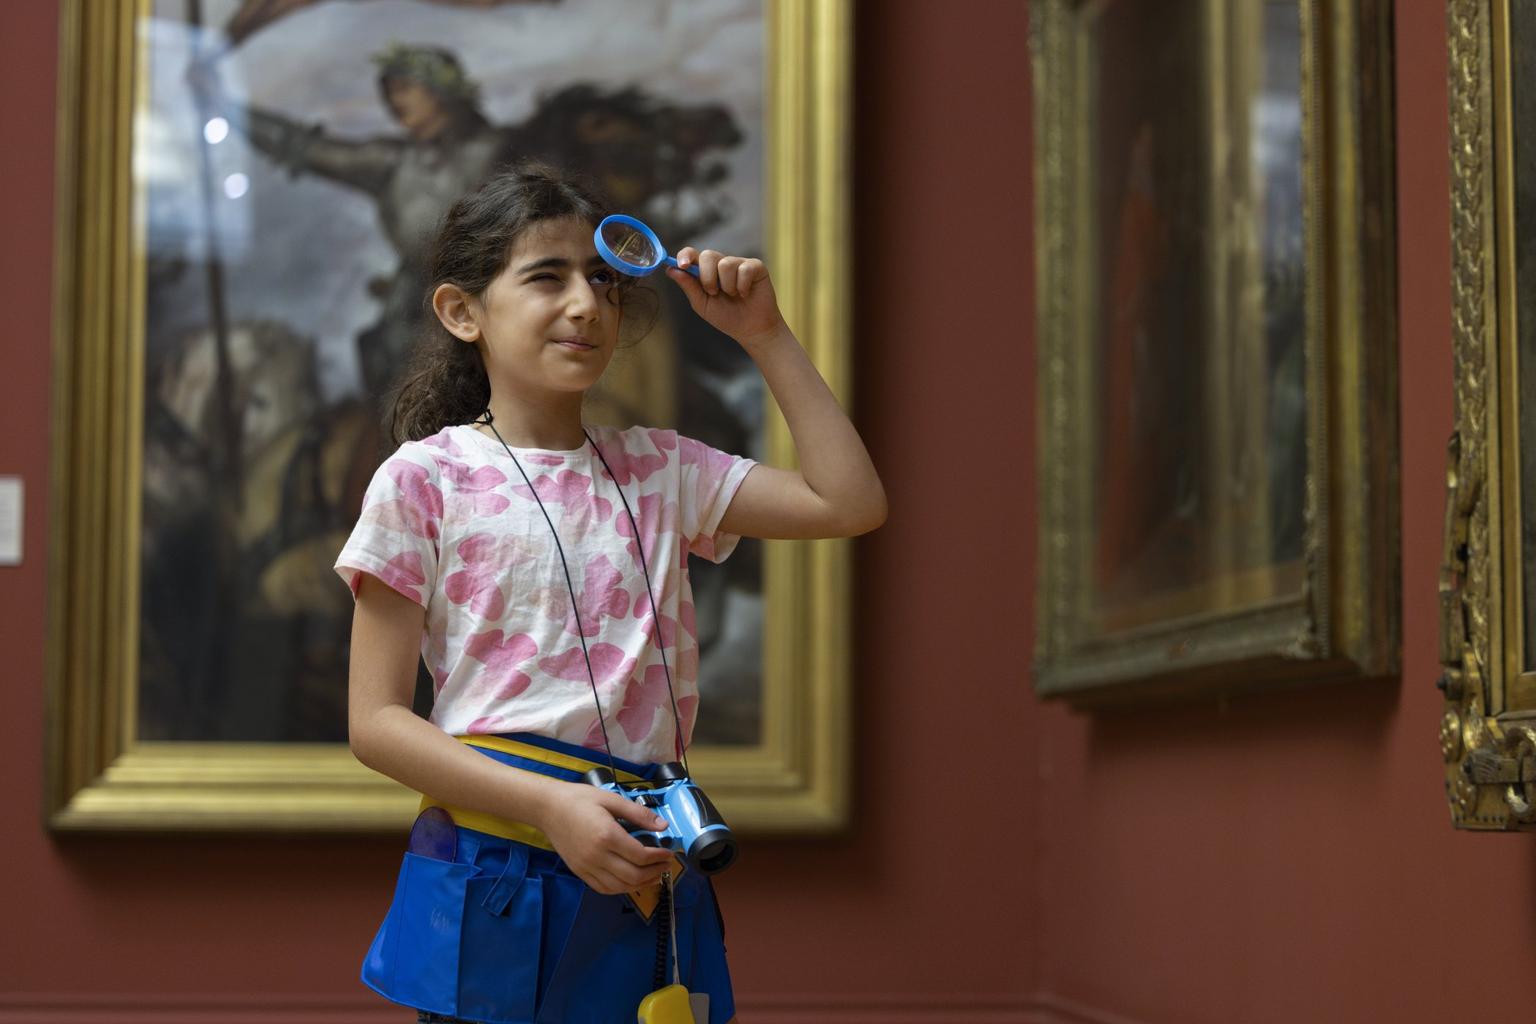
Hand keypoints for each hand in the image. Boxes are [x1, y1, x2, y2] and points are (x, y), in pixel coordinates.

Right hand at [534, 781, 676, 894]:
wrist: (548, 808)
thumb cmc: (579, 800)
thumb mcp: (611, 799)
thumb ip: (638, 814)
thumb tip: (662, 826)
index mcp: (606, 835)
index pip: (640, 855)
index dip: (659, 857)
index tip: (669, 853)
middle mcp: (597, 855)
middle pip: (633, 875)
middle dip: (655, 872)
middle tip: (666, 865)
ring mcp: (587, 867)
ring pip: (620, 887)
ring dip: (641, 884)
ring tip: (654, 876)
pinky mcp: (580, 872)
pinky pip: (604, 888)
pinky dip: (621, 889)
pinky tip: (631, 882)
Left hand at [667, 248, 787, 351]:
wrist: (751, 329)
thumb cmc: (726, 317)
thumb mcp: (702, 304)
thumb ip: (689, 286)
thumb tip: (671, 270)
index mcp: (706, 271)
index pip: (692, 254)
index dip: (685, 255)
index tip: (683, 265)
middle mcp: (721, 264)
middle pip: (708, 255)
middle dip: (707, 277)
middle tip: (714, 293)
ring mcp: (739, 264)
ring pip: (726, 263)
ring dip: (727, 286)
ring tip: (734, 296)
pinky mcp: (756, 266)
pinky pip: (744, 269)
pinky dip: (742, 286)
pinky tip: (746, 294)